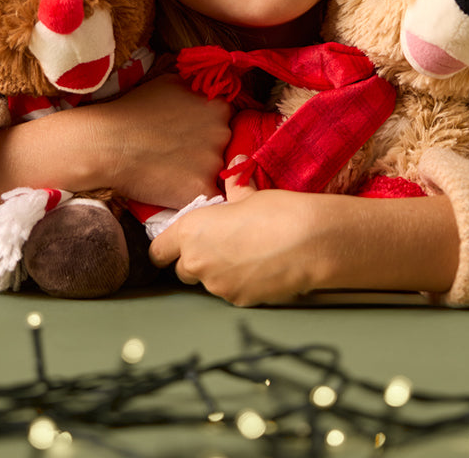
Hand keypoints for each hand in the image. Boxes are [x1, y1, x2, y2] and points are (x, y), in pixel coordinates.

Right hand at [0, 74, 229, 237]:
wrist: (108, 143)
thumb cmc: (134, 109)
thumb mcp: (170, 82)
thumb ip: (198, 86)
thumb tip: (211, 84)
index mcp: (219, 105)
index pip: (229, 118)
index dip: (212, 126)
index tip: (194, 132)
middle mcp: (223, 132)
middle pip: (227, 145)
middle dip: (209, 148)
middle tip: (181, 152)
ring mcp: (214, 162)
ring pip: (218, 172)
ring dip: (202, 172)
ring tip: (173, 170)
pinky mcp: (201, 189)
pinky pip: (207, 196)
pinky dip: (193, 193)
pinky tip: (173, 187)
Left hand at [149, 186, 324, 305]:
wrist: (309, 242)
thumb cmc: (278, 213)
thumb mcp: (250, 194)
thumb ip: (233, 190)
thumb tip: (236, 168)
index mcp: (191, 231)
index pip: (159, 250)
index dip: (168, 247)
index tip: (178, 243)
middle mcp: (197, 262)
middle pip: (182, 269)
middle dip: (196, 259)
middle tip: (220, 244)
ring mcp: (217, 286)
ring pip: (208, 282)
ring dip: (219, 272)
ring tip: (246, 254)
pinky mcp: (239, 301)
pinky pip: (231, 292)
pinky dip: (240, 283)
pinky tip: (259, 268)